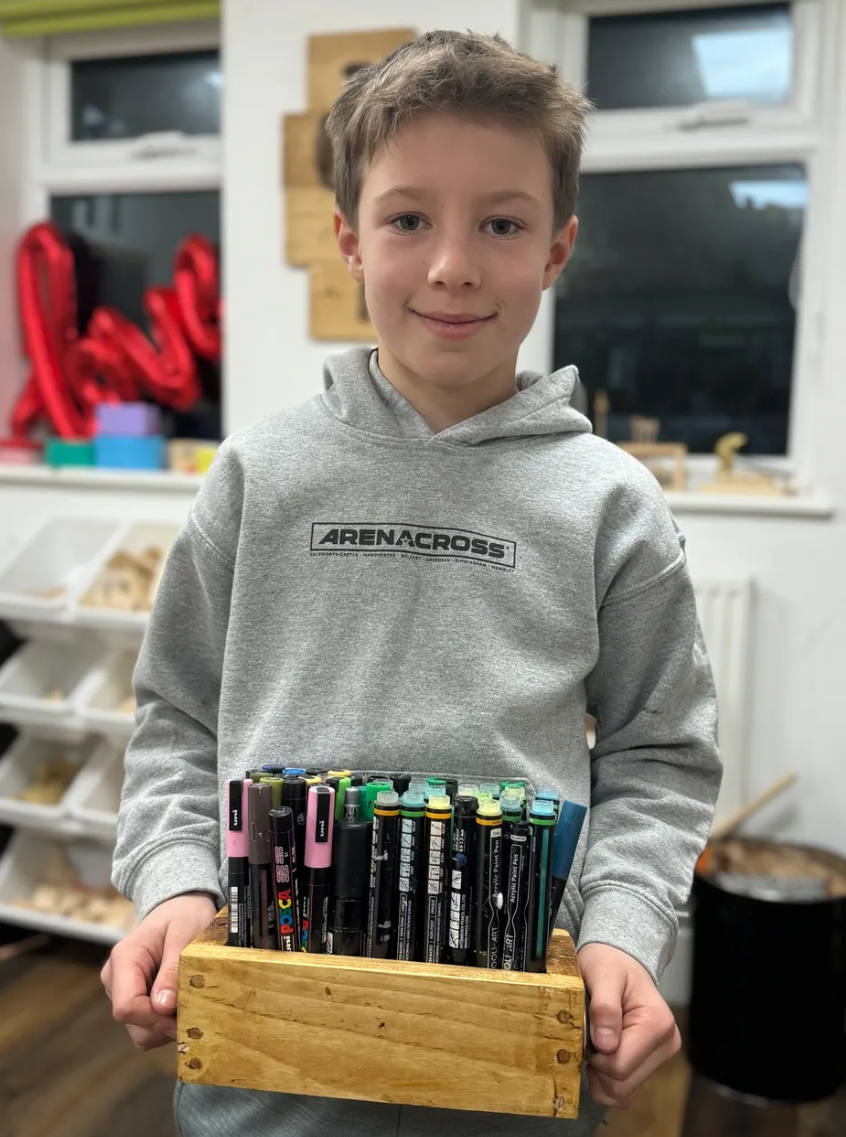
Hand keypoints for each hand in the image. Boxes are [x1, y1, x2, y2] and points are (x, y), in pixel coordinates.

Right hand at [101, 892, 217, 1050]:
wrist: (181, 908)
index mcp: (124, 959)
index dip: (156, 1019)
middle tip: (195, 1005)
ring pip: (141, 1031)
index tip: (186, 1014)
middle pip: (134, 1023)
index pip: (127, 1006)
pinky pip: (148, 1027)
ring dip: (169, 1025)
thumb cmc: (184, 915)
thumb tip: (162, 1006)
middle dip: (166, 1023)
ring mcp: (122, 991)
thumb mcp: (185, 933)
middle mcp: (115, 978)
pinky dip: (168, 1023)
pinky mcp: (134, 1000)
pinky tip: (183, 1001)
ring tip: (190, 999)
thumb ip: (173, 969)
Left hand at [578, 942, 679, 1108]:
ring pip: (622, 1093)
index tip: (586, 1031)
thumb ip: (604, 1008)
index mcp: (657, 1024)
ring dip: (600, 1076)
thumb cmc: (609, 962)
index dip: (594, 1055)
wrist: (619, 959)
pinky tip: (599, 1057)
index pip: (620, 1066)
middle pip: (621, 1084)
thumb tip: (606, 1045)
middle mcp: (666, 1045)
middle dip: (596, 1066)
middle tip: (588, 1036)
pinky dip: (606, 1081)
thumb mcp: (602, 974)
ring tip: (593, 1044)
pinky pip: (625, 1091)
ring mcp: (660, 1057)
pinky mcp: (650, 1064)